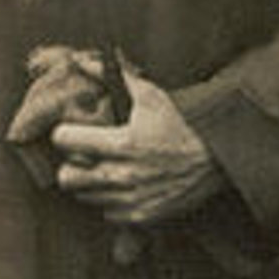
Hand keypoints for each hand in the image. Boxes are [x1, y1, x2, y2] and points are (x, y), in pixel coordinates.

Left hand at [51, 64, 224, 226]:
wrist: (214, 162)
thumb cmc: (179, 126)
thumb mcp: (151, 96)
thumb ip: (116, 78)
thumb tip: (84, 61)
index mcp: (121, 143)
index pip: (64, 141)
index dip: (65, 134)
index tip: (73, 133)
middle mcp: (120, 174)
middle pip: (66, 177)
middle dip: (71, 164)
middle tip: (84, 157)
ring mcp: (128, 199)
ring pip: (84, 196)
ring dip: (91, 183)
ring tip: (107, 169)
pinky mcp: (137, 217)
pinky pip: (106, 212)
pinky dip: (110, 201)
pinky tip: (124, 186)